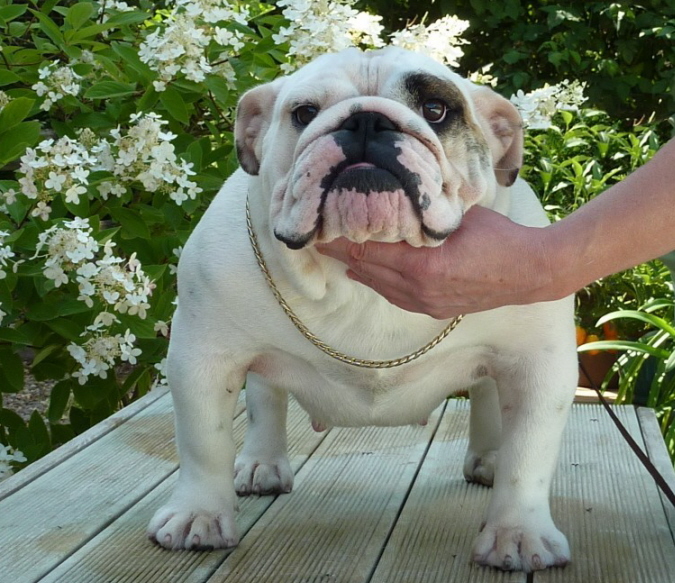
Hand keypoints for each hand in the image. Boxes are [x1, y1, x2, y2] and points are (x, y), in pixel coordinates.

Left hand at [316, 206, 553, 318]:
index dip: (341, 241)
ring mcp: (424, 304)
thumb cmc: (498, 237)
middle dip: (341, 254)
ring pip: (378, 286)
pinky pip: (394, 296)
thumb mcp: (455, 218)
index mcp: (422, 266)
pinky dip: (376, 282)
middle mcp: (418, 290)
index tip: (321, 229)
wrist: (529, 272)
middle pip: (366, 270)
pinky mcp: (432, 310)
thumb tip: (393, 201)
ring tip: (336, 254)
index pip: (367, 251)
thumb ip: (422, 215)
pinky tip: (363, 274)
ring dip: (356, 269)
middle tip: (320, 238)